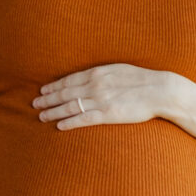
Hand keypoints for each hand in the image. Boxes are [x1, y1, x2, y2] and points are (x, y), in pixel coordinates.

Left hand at [32, 64, 184, 129]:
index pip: (69, 80)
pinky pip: (83, 119)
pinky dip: (69, 122)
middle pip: (65, 92)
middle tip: (35, 104)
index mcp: (97, 72)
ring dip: (53, 111)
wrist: (160, 90)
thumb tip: (90, 76)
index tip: (42, 90)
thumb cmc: (142, 79)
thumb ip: (102, 74)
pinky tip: (59, 126)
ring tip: (41, 116)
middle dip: (48, 99)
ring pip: (70, 106)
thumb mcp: (118, 69)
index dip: (54, 86)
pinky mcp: (108, 114)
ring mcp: (100, 100)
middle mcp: (95, 85)